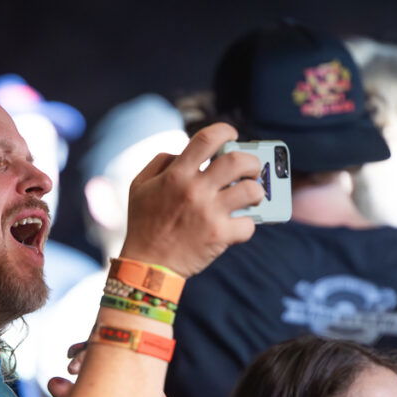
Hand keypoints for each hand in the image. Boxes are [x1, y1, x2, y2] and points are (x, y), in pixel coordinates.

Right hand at [120, 122, 262, 277]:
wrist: (146, 265)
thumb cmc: (144, 224)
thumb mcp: (139, 185)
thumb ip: (160, 162)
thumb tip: (182, 151)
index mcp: (176, 174)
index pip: (207, 139)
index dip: (225, 131)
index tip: (231, 136)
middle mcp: (195, 190)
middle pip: (238, 161)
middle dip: (251, 161)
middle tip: (250, 169)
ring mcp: (209, 213)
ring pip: (251, 190)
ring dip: (257, 191)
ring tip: (252, 196)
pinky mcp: (219, 236)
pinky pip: (249, 224)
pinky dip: (248, 224)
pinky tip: (239, 225)